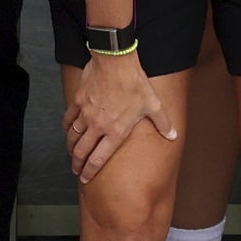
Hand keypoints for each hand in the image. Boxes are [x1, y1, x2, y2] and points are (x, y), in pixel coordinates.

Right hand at [62, 47, 167, 181]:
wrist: (115, 61)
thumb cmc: (134, 83)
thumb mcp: (153, 104)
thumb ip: (162, 123)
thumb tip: (173, 135)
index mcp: (115, 132)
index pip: (98, 158)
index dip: (90, 171)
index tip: (85, 178)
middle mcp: (98, 126)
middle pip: (81, 152)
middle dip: (77, 164)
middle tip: (76, 170)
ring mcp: (85, 114)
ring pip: (73, 137)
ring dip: (70, 148)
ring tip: (71, 153)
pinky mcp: (78, 101)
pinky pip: (69, 119)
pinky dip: (67, 127)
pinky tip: (68, 130)